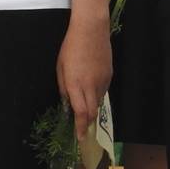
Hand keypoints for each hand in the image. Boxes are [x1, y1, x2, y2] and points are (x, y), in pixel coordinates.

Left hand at [57, 15, 111, 139]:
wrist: (91, 32)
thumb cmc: (70, 47)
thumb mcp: (60, 66)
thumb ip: (63, 86)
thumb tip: (67, 101)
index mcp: (75, 84)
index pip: (81, 112)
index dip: (80, 127)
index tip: (79, 137)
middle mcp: (91, 86)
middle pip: (92, 112)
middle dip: (86, 123)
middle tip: (81, 128)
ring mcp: (102, 82)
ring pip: (98, 103)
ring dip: (91, 108)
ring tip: (83, 107)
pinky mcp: (109, 77)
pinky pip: (102, 92)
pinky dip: (95, 96)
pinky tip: (90, 90)